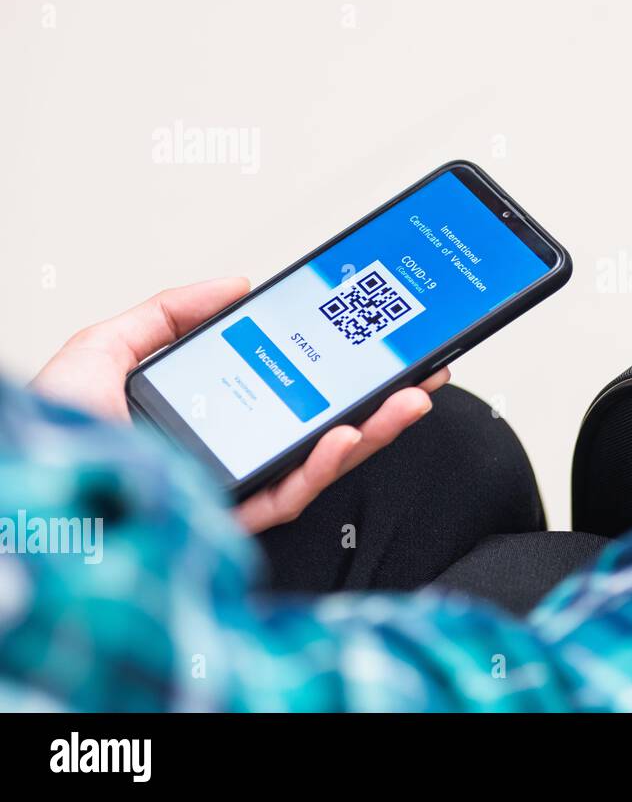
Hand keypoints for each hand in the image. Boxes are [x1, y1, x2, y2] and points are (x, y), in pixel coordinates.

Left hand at [30, 278, 449, 532]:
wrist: (24, 495)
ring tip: (408, 399)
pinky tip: (347, 435)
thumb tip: (234, 283)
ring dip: (371, 431)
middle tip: (419, 371)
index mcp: (203, 415)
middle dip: (377, 398)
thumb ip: (171, 312)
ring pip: (317, 464)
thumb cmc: (45, 439)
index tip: (369, 339)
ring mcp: (227, 490)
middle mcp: (223, 454)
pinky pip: (286, 495)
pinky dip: (321, 465)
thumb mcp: (104, 348)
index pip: (284, 389)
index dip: (333, 366)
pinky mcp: (223, 520)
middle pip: (317, 425)